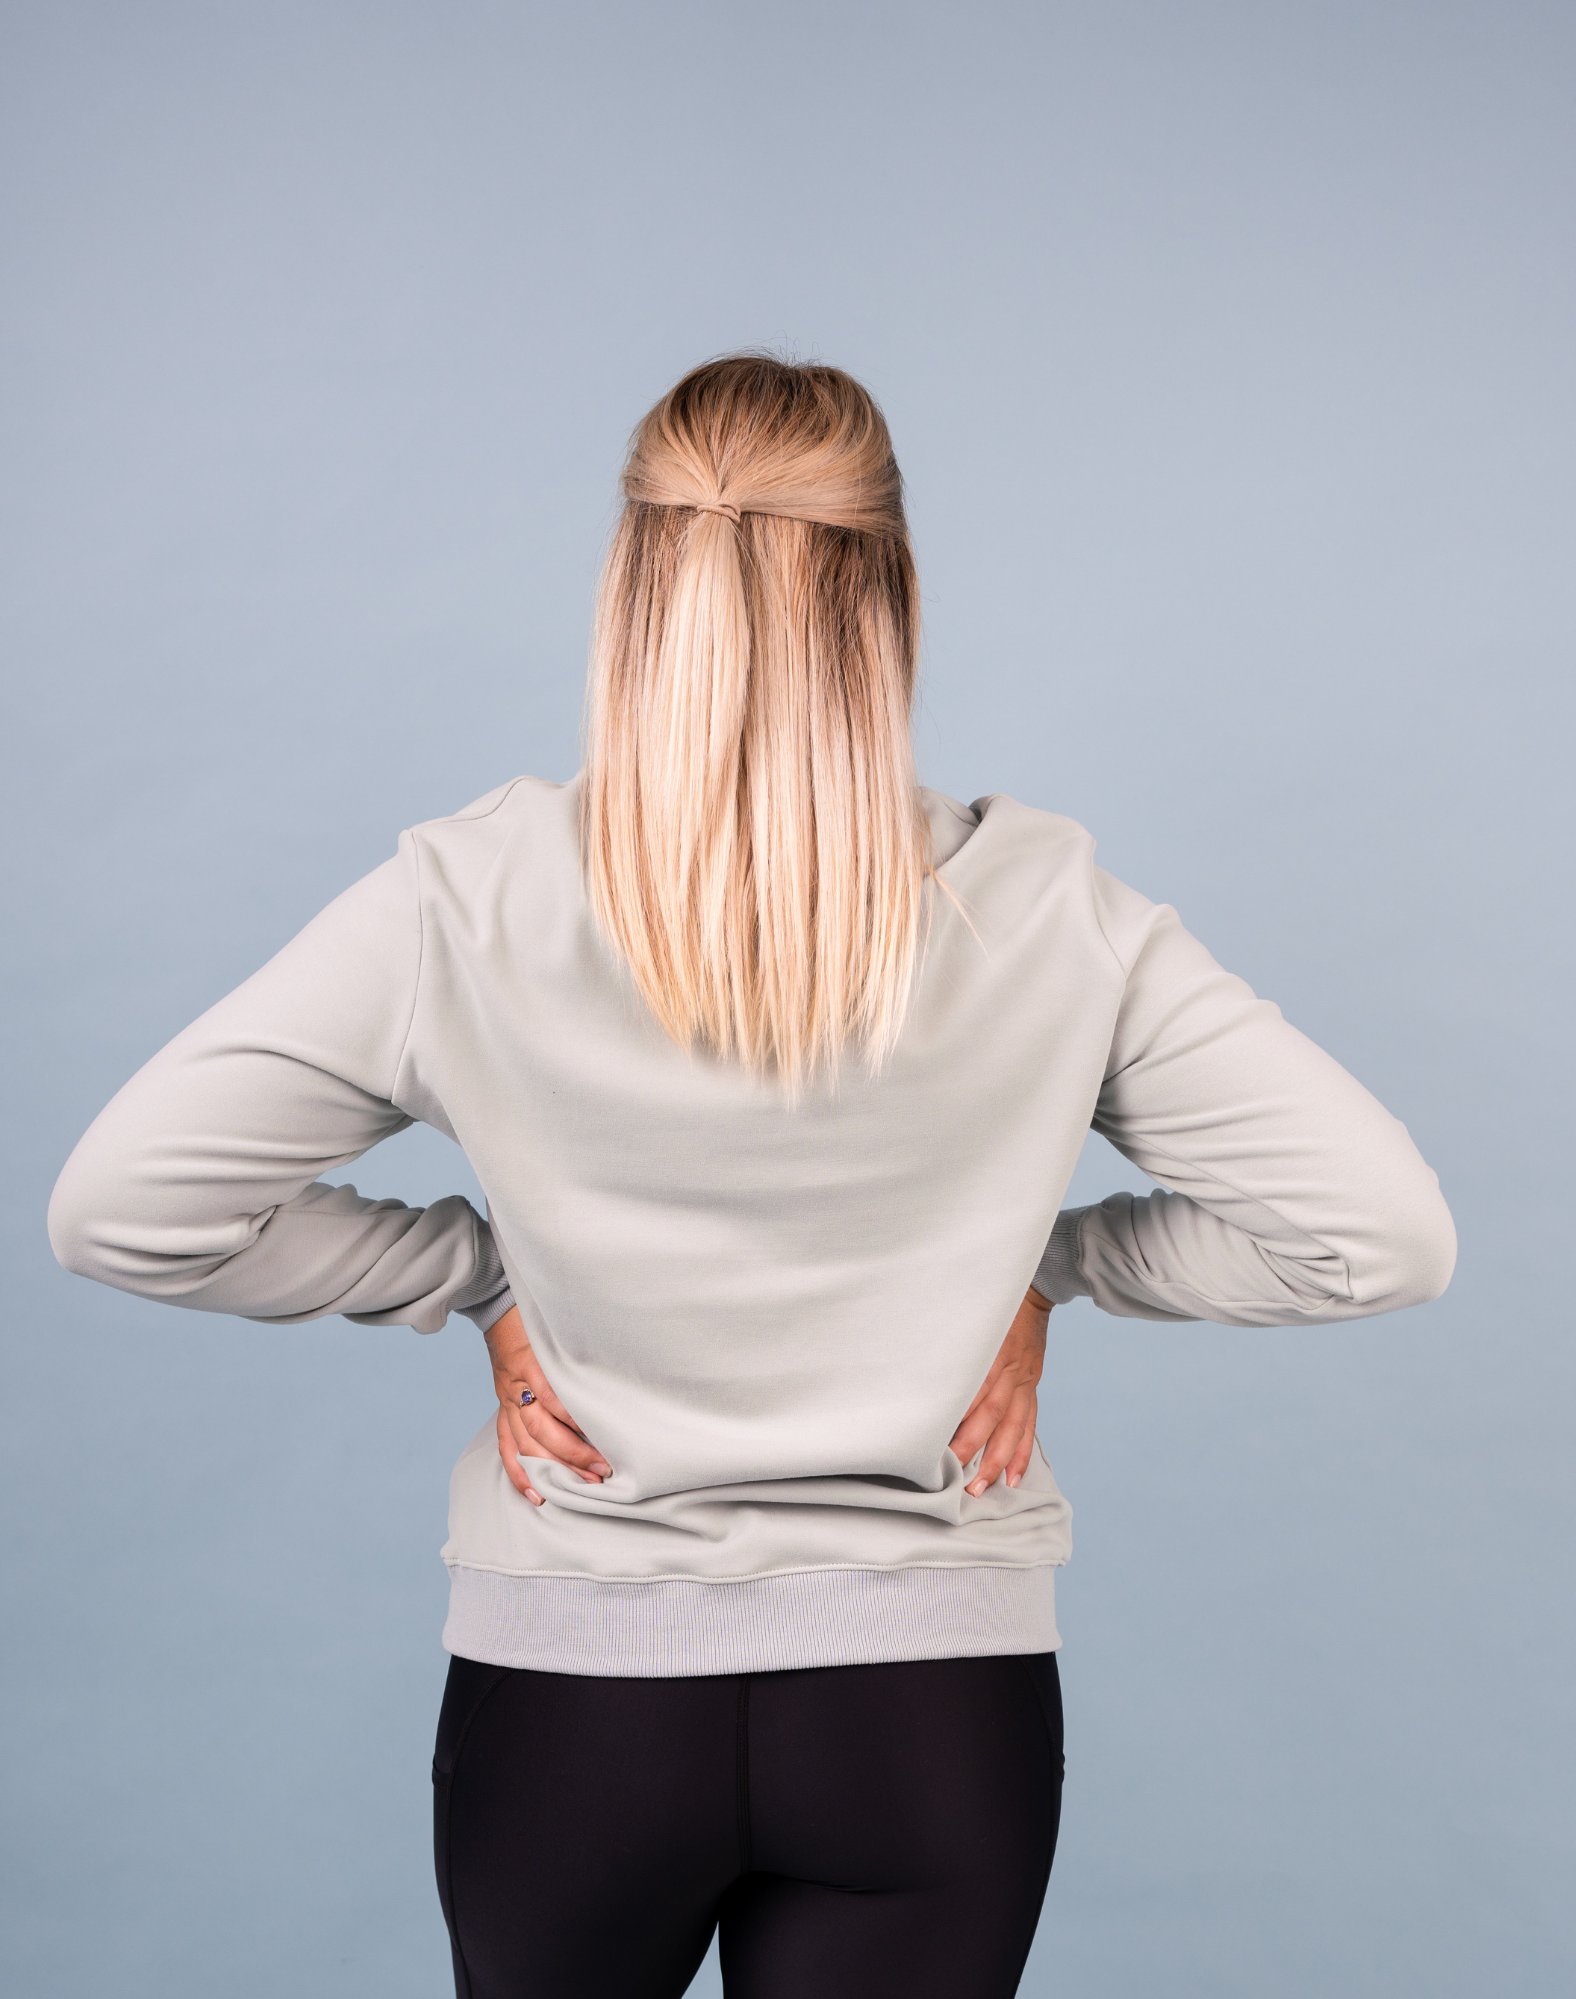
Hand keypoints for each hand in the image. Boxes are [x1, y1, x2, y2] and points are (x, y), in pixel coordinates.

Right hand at [484, 1305, 611, 1504]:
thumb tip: (612, 1381)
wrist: (500, 1309)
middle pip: (541, 1429)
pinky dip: (520, 1474)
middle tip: (602, 1471)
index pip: (555, 1401)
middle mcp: (517, 1387)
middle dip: (572, 1455)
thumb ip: (580, 1354)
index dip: (578, 1425)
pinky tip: (537, 1493)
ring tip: (580, 1486)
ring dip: (552, 1469)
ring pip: (525, 1444)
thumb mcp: (561, 1329)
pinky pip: (507, 1447)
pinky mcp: (502, 1410)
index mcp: (533, 1365)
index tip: (605, 1442)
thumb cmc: (539, 1319)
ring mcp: (507, 1401)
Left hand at [950, 1286, 1050, 1496]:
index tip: (935, 1446)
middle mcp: (1008, 1370)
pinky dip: (1022, 1453)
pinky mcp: (1032, 1388)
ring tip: (982, 1488)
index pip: (969, 1392)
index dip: (954, 1420)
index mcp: (988, 1352)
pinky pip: (1029, 1424)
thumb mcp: (962, 1316)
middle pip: (989, 1415)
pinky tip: (1013, 1477)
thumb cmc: (984, 1303)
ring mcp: (1023, 1381)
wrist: (1030, 1293)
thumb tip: (913, 1371)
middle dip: (972, 1449)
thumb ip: (942, 1341)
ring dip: (997, 1461)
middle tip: (955, 1479)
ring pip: (1012, 1427)